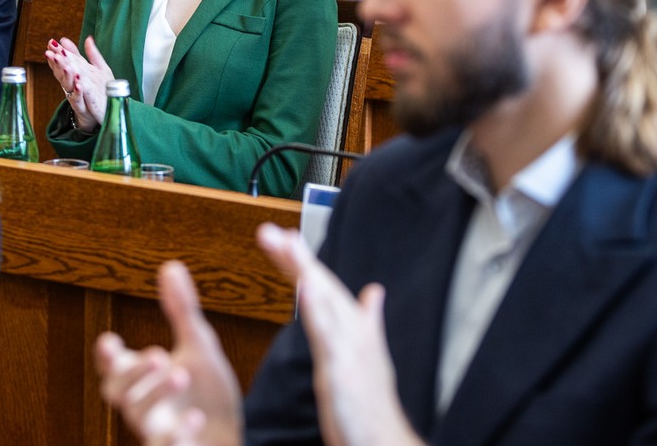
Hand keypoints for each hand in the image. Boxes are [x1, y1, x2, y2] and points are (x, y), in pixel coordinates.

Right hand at [45, 36, 113, 131]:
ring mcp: (75, 97)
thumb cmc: (89, 93)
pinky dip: (78, 91)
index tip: (51, 42)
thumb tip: (64, 39)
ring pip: (67, 85)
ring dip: (66, 75)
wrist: (94, 117)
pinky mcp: (82, 107)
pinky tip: (79, 84)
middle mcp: (69, 87)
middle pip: (61, 73)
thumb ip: (76, 55)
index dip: (56, 53)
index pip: (61, 63)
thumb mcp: (85, 70)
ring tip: (65, 65)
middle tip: (50, 52)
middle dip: (56, 62)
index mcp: (70, 77)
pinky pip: (78, 99)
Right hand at [96, 261, 242, 445]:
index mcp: (143, 378)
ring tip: (181, 373)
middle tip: (157, 353)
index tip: (109, 340)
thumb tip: (170, 266)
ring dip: (154, 394)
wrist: (231, 435)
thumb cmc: (206, 393)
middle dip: (133, 372)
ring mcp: (157, 429)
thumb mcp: (198, 347)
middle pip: (116, 391)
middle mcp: (142, 404)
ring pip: (137, 417)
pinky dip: (175, 434)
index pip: (112, 366)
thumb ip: (181, 311)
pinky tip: (194, 418)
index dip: (105, 356)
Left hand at [256, 224, 420, 445]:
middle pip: (322, 288)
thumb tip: (374, 291)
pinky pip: (328, 338)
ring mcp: (349, 351)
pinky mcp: (344, 372)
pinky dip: (317, 311)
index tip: (282, 237)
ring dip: (305, 271)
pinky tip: (304, 290)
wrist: (386, 442)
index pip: (322, 290)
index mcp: (353, 331)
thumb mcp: (366, 359)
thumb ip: (366, 322)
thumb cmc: (372, 405)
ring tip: (285, 245)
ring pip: (325, 304)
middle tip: (271, 231)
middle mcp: (353, 334)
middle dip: (297, 258)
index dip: (302, 263)